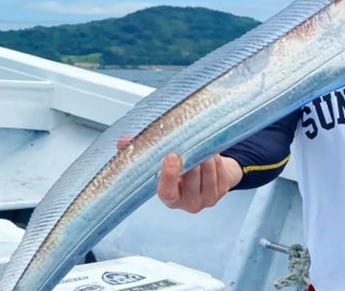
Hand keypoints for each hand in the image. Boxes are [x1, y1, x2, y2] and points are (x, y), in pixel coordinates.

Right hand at [116, 137, 242, 212]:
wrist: (210, 176)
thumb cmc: (182, 171)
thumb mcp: (162, 165)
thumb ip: (143, 154)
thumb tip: (121, 142)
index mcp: (171, 198)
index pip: (167, 192)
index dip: (169, 175)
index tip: (171, 157)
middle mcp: (190, 203)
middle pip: (192, 178)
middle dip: (192, 159)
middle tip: (191, 143)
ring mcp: (208, 199)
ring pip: (208, 172)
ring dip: (206, 156)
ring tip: (202, 144)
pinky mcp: (223, 191)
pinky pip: (220, 170)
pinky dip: (216, 158)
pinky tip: (212, 152)